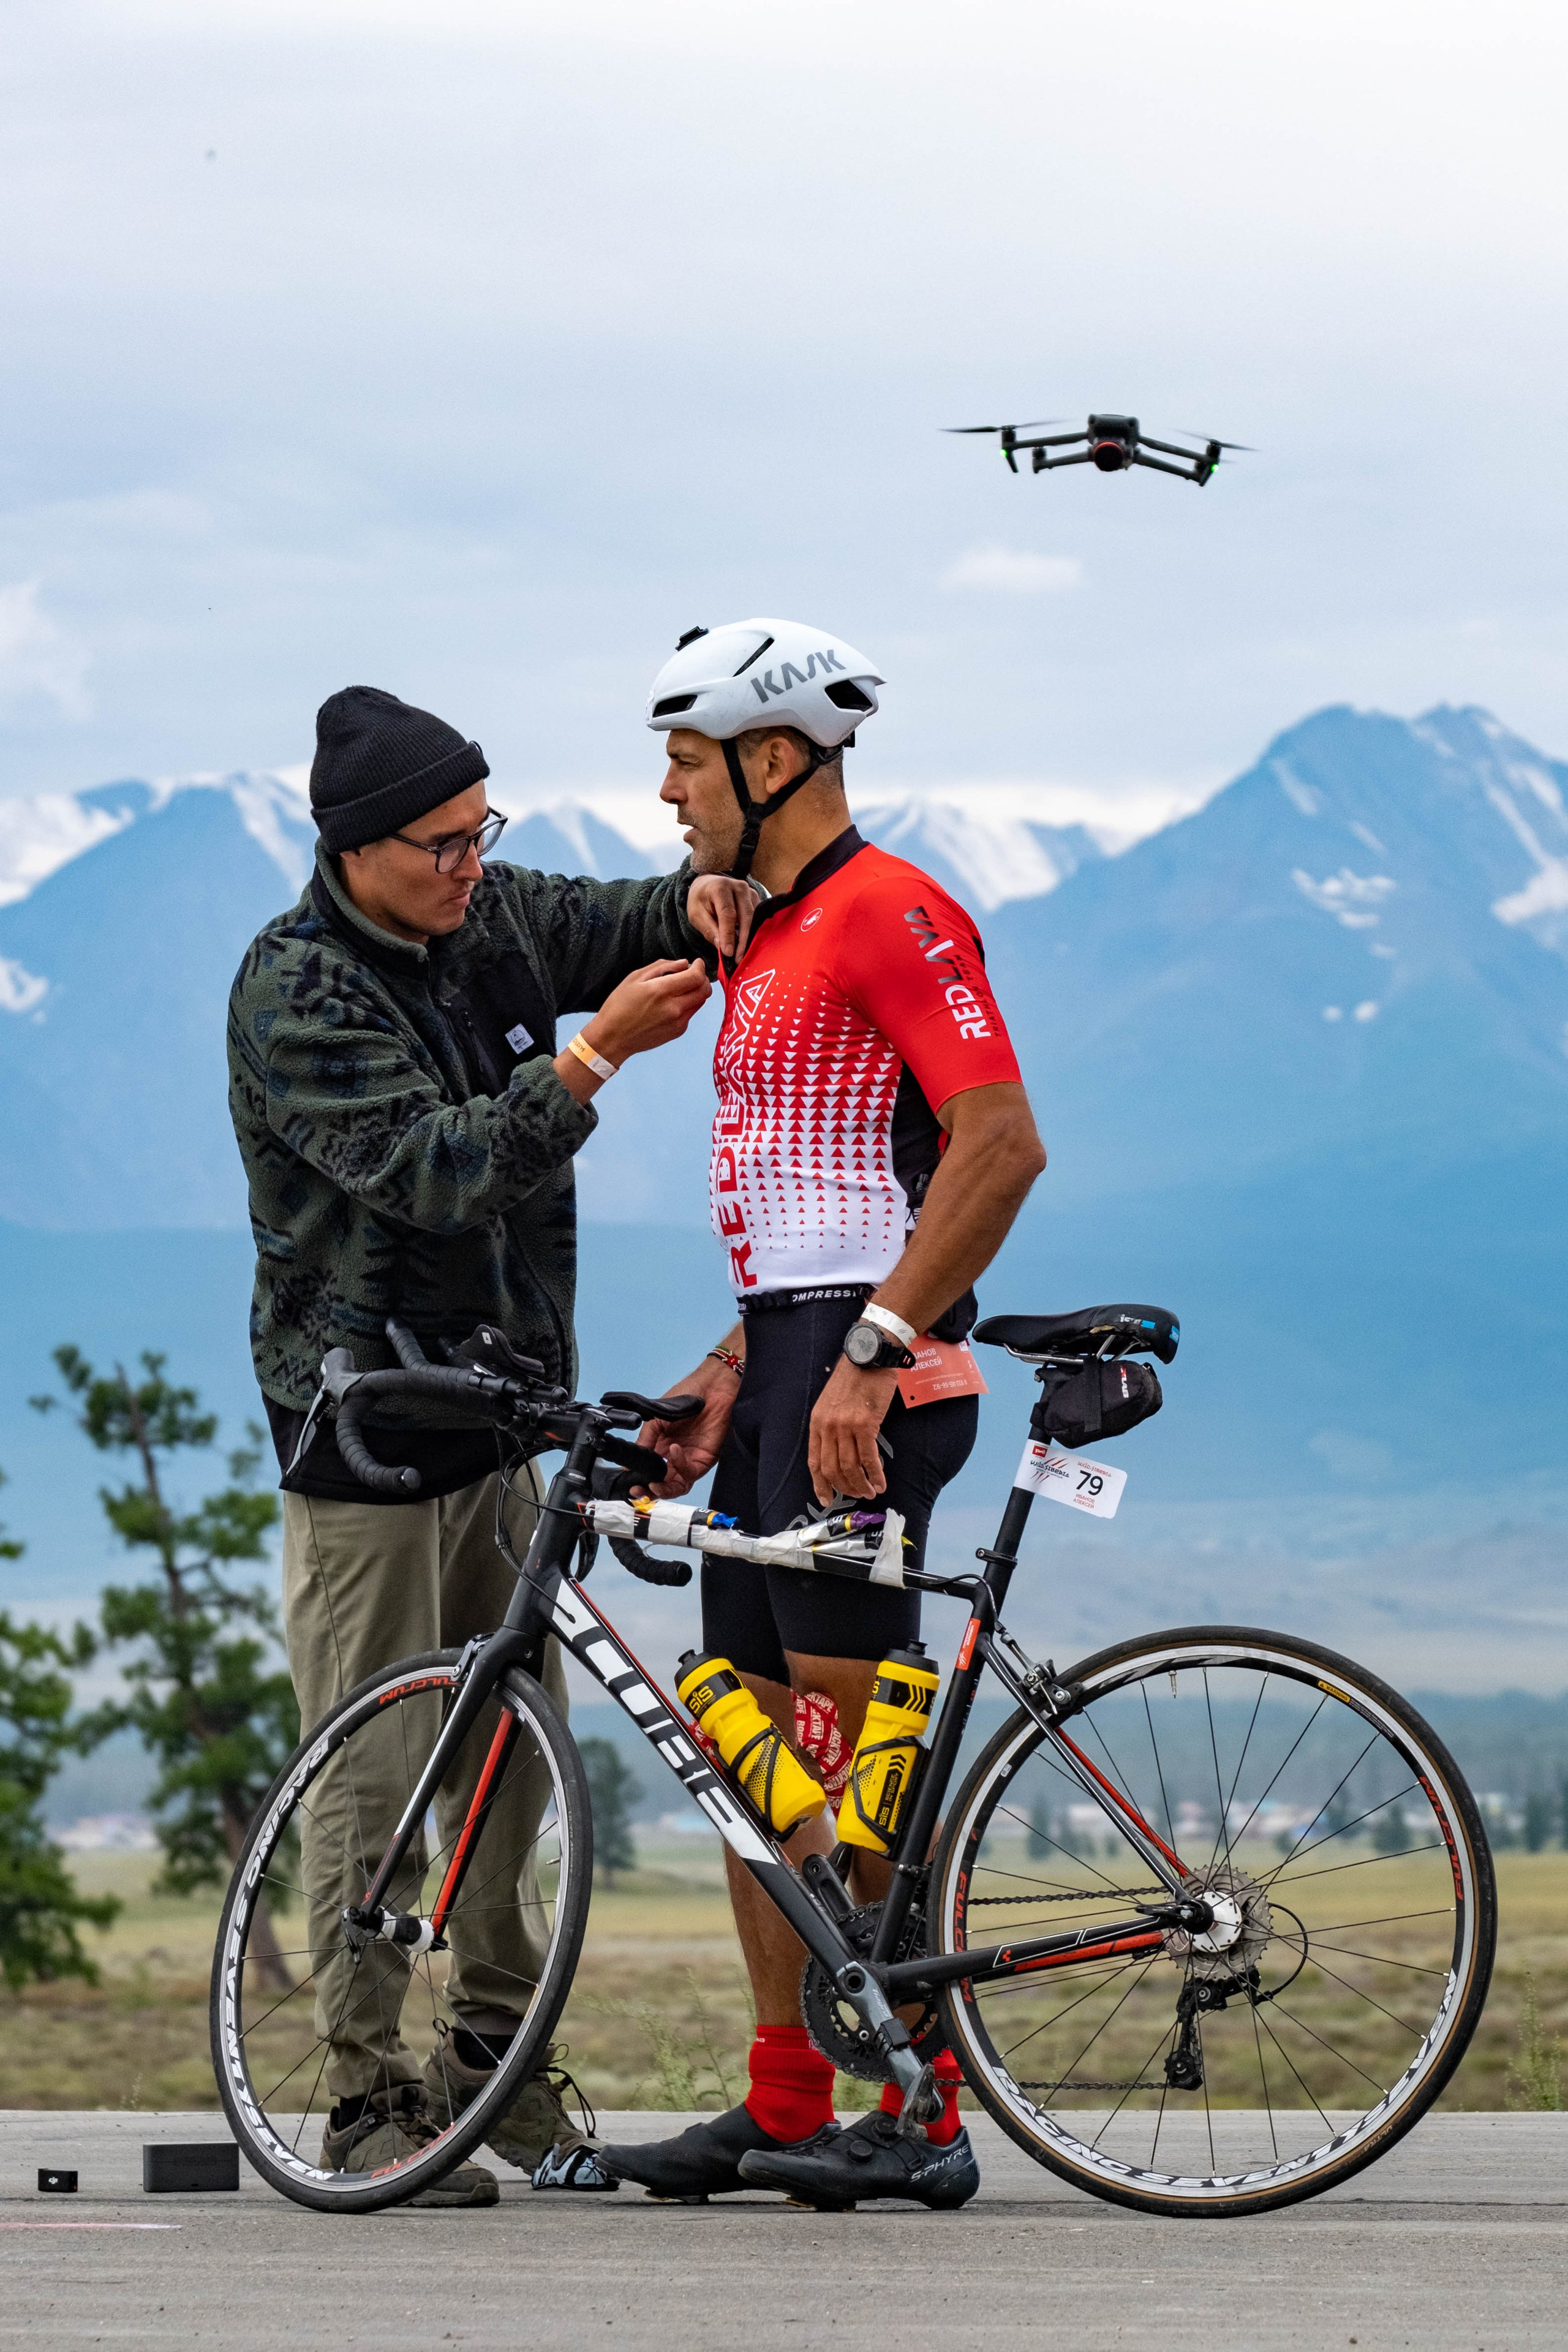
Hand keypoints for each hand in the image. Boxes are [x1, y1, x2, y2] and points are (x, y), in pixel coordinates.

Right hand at [587, 958, 711, 1064]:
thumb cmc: (618, 1006)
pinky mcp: (678, 1032)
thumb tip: (684, 963)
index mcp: (661, 991)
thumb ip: (662, 967)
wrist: (613, 1038)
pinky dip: (687, 1004)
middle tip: (692, 974)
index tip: (696, 963)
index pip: (695, 977)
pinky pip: (691, 1013)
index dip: (700, 967)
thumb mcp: (634, 978)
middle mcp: (674, 1008)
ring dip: (696, 992)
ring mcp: (678, 1022)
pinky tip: (670, 1004)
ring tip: (679, 988)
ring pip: (700, 1002)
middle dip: (702, 979)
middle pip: (705, 990)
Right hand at [638, 1355, 741, 1497]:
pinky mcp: (705, 1459)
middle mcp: (675, 1457)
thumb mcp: (655, 1418)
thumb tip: (630, 1463)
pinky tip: (673, 1450)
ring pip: (677, 1486)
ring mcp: (690, 1459)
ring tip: (653, 1482)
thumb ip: (644, 1440)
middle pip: (662, 1484)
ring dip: (664, 1488)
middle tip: (638, 1490)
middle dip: (649, 1491)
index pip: (649, 1472)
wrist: (711, 1387)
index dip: (640, 1481)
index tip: (631, 1483)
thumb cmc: (686, 1396)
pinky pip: (690, 1472)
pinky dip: (679, 1465)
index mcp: (661, 1448)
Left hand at [686, 875, 760, 963]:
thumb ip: (709, 930)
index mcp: (720, 887)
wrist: (708, 885)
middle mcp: (739, 887)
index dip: (729, 934)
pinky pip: (758, 918)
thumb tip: (723, 947)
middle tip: (738, 959)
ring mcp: (750, 892)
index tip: (728, 953)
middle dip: (743, 940)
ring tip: (743, 955)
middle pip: (746, 916)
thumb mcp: (696, 915)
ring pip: (754, 918)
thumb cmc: (700, 900)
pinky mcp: (757, 899)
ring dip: (750, 938)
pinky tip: (748, 946)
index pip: (728, 913)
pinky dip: (753, 933)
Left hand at [807, 1358, 899, 1505]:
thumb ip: (831, 1425)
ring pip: (850, 1467)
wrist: (869, 1357)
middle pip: (832, 1469)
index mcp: (817, 1422)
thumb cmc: (853, 1378)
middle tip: (857, 1495)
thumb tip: (839, 1451)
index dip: (820, 1484)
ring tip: (871, 1492)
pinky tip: (881, 1482)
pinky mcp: (866, 1425)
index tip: (826, 1498)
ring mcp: (846, 1426)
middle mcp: (828, 1426)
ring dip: (861, 1484)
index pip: (814, 1462)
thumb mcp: (831, 1402)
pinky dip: (876, 1474)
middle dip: (845, 1487)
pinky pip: (869, 1458)